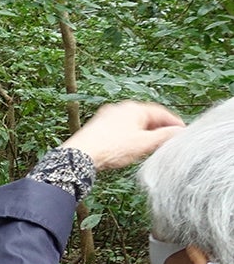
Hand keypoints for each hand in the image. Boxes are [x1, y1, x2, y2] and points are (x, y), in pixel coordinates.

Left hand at [62, 101, 183, 169]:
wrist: (80, 155)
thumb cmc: (111, 148)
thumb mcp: (144, 144)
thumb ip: (164, 137)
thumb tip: (179, 132)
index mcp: (134, 108)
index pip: (161, 112)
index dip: (174, 123)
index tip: (183, 131)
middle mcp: (120, 108)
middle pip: (147, 116)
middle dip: (159, 128)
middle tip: (169, 139)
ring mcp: (107, 116)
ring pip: (133, 122)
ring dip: (144, 132)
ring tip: (151, 145)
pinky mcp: (98, 126)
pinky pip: (121, 128)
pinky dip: (130, 135)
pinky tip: (131, 146)